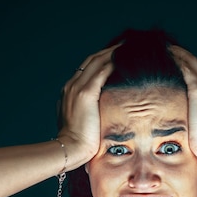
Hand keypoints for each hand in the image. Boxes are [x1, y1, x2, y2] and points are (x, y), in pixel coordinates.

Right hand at [58, 44, 118, 159]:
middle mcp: (71, 87)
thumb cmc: (78, 144)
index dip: (100, 62)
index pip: (86, 70)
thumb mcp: (82, 124)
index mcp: (69, 93)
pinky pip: (101, 71)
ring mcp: (77, 89)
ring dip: (112, 53)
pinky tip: (124, 58)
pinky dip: (112, 62)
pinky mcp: (86, 93)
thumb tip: (103, 116)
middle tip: (125, 47)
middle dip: (107, 52)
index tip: (115, 57)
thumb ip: (89, 115)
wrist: (69, 149)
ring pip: (96, 62)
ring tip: (127, 48)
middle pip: (90, 62)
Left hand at [169, 45, 196, 163]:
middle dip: (185, 56)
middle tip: (170, 49)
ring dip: (179, 54)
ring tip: (166, 49)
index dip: (192, 66)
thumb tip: (188, 120)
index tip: (179, 61)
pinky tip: (167, 54)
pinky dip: (177, 59)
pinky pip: (186, 67)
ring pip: (192, 62)